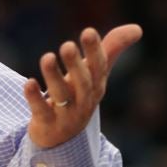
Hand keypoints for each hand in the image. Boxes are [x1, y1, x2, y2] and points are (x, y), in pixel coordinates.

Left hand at [22, 24, 141, 148]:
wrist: (63, 138)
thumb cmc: (80, 96)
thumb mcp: (95, 75)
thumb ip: (111, 49)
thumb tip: (138, 28)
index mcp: (96, 85)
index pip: (99, 67)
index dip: (95, 50)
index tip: (88, 31)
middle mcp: (84, 100)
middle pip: (82, 82)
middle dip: (75, 64)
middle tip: (66, 45)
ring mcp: (66, 114)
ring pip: (61, 96)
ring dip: (54, 76)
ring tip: (47, 57)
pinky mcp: (47, 124)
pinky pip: (41, 111)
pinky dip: (35, 97)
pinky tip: (29, 83)